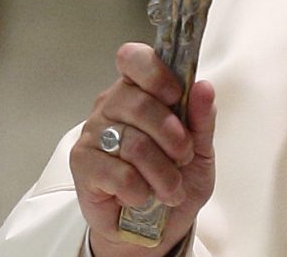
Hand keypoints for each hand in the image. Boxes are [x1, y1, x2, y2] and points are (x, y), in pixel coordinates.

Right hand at [70, 43, 216, 256]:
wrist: (155, 227)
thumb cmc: (176, 178)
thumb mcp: (201, 149)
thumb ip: (202, 118)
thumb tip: (204, 87)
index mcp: (141, 90)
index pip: (134, 59)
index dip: (156, 72)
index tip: (177, 95)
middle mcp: (112, 105)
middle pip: (139, 102)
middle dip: (172, 135)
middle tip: (183, 156)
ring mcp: (94, 133)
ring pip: (133, 143)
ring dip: (162, 172)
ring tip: (171, 188)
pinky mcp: (82, 164)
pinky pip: (117, 172)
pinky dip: (140, 190)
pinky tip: (143, 197)